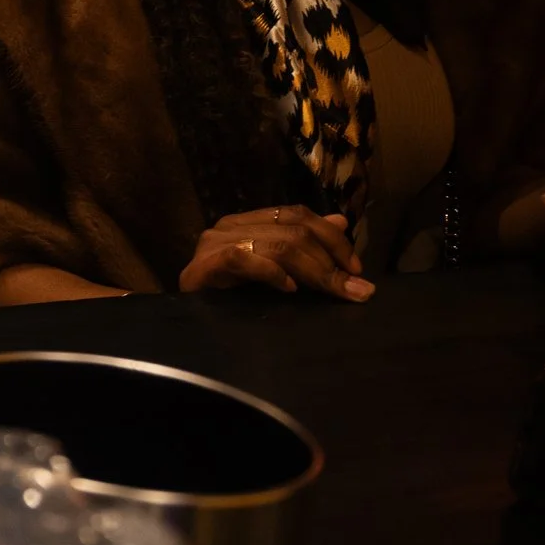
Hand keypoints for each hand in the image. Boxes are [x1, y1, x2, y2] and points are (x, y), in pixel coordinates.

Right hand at [177, 205, 371, 300]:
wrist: (188, 330)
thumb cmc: (233, 301)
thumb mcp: (277, 270)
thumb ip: (305, 247)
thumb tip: (342, 221)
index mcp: (247, 223)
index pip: (295, 214)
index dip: (331, 237)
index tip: (356, 268)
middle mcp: (229, 226)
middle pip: (292, 229)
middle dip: (330, 259)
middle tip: (353, 288)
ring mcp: (213, 244)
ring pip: (276, 244)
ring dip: (314, 270)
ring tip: (333, 291)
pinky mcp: (202, 266)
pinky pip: (244, 259)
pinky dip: (272, 272)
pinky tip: (288, 289)